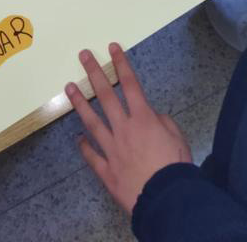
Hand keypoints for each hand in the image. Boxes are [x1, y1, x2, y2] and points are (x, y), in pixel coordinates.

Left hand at [65, 43, 191, 213]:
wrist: (166, 198)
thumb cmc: (175, 166)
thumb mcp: (177, 136)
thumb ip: (162, 122)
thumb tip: (151, 116)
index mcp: (143, 118)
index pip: (130, 84)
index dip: (121, 64)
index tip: (112, 48)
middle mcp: (123, 128)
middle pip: (106, 96)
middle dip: (94, 73)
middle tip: (83, 55)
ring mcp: (111, 149)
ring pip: (92, 121)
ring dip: (80, 103)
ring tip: (69, 87)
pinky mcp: (106, 170)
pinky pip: (92, 156)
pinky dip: (84, 146)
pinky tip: (77, 138)